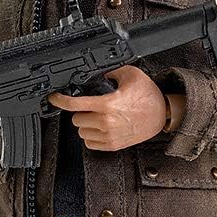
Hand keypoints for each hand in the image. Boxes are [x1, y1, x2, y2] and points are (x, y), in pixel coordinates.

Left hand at [48, 65, 166, 150]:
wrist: (162, 115)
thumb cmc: (149, 97)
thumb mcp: (131, 75)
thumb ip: (110, 71)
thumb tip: (98, 70)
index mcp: (108, 104)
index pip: (75, 104)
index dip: (60, 100)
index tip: (55, 98)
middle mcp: (106, 122)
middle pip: (76, 119)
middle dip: (81, 112)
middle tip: (92, 106)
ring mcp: (109, 136)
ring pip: (81, 132)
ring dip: (86, 124)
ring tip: (99, 117)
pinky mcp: (112, 145)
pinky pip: (90, 143)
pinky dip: (92, 135)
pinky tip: (101, 127)